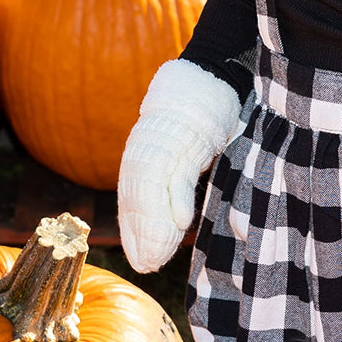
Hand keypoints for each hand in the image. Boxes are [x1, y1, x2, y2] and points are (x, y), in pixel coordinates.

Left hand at [117, 60, 243, 273]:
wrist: (208, 74)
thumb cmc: (198, 116)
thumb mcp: (182, 150)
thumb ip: (176, 179)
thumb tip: (180, 215)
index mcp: (141, 155)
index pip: (132, 201)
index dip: (135, 232)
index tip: (141, 260)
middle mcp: (144, 152)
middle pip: (138, 202)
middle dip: (142, 237)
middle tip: (147, 267)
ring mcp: (163, 146)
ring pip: (153, 194)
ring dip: (156, 228)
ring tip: (159, 257)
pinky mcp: (184, 140)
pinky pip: (178, 174)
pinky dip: (178, 199)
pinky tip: (184, 223)